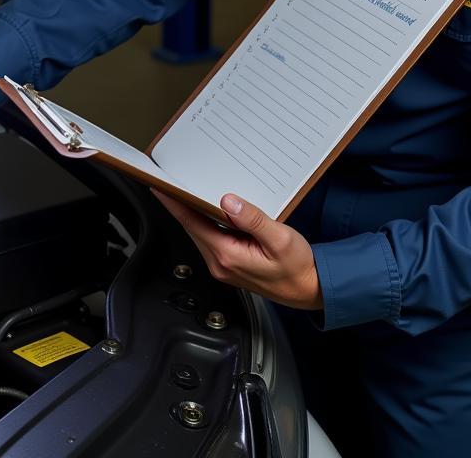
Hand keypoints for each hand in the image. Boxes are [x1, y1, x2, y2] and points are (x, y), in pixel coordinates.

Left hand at [153, 191, 322, 310]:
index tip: (159, 187)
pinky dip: (204, 223)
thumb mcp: (280, 239)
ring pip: (199, 234)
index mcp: (228, 255)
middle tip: (169, 181)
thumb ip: (253, 219)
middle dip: (179, 205)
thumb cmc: (299, 268)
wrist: (310, 289)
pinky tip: (207, 211)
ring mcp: (223, 266)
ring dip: (191, 214)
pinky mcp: (229, 265)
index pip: (192, 223)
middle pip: (191, 228)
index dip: (174, 203)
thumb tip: (228, 202)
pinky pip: (210, 239)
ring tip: (184, 192)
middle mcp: (220, 263)